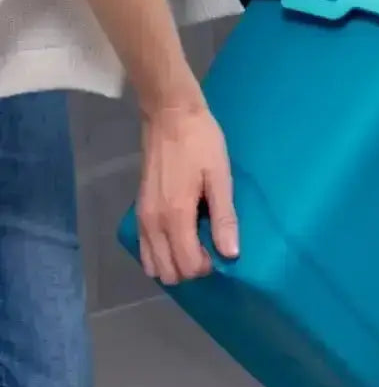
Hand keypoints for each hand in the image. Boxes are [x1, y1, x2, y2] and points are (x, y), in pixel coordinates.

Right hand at [137, 100, 238, 284]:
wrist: (170, 115)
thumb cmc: (201, 143)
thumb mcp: (220, 177)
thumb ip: (224, 217)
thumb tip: (231, 253)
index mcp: (175, 216)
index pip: (188, 265)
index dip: (208, 266)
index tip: (222, 250)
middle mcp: (152, 223)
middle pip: (168, 271)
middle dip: (191, 268)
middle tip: (211, 247)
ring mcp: (142, 218)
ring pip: (153, 264)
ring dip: (175, 262)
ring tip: (197, 243)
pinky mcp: (139, 210)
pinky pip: (145, 248)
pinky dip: (161, 253)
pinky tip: (180, 238)